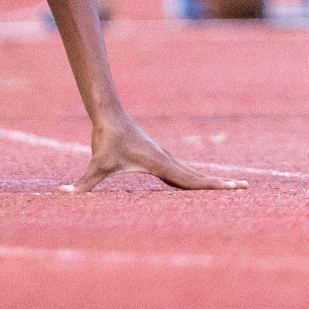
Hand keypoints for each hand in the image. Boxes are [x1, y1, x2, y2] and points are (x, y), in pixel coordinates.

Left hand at [66, 113, 245, 192]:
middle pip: (197, 176)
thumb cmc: (105, 138)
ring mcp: (163, 157)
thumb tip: (65, 195)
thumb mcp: (96, 164)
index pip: (192, 180)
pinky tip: (191, 183)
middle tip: (244, 188)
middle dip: (219, 184)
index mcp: (161, 164)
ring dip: (206, 181)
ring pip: (189, 172)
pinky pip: (179, 170)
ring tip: (226, 187)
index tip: (237, 187)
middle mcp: (166, 160)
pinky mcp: (156, 156)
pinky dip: (192, 177)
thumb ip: (83, 184)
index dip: (214, 186)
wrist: (108, 113)